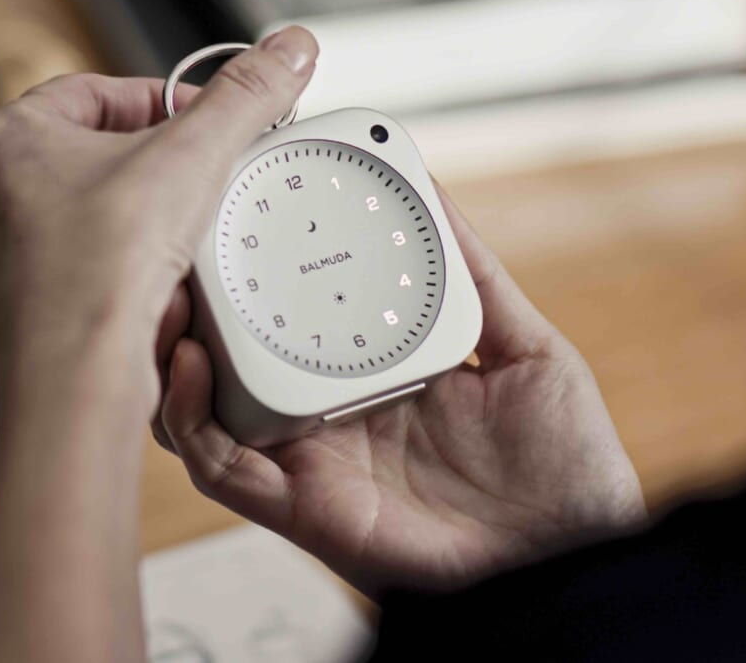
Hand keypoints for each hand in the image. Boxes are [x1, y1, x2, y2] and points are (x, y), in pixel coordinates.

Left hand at [0, 26, 318, 415]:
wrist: (75, 376)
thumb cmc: (103, 267)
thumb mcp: (192, 157)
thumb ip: (245, 96)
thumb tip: (288, 49)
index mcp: (6, 137)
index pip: (97, 93)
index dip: (161, 103)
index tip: (201, 123)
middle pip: (89, 152)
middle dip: (148, 162)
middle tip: (194, 177)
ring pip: (81, 211)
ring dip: (131, 214)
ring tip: (175, 230)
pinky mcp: (13, 302)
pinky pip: (75, 264)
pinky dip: (113, 264)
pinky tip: (149, 277)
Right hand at [157, 184, 645, 597]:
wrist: (579, 551)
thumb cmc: (562, 461)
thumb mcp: (521, 345)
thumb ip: (473, 275)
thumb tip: (434, 193)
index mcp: (371, 374)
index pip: (291, 315)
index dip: (255, 266)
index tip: (237, 205)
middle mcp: (329, 416)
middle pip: (234, 360)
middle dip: (191, 306)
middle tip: (178, 245)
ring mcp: (310, 460)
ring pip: (205, 410)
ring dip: (172, 354)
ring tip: (167, 294)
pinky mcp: (303, 506)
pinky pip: (223, 465)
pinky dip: (194, 416)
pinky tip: (195, 362)